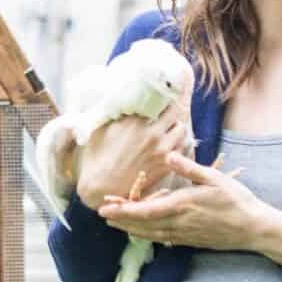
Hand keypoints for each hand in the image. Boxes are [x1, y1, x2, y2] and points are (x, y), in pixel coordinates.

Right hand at [75, 97, 192, 210]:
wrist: (102, 188)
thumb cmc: (97, 158)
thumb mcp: (100, 129)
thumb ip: (114, 113)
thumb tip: (121, 99)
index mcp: (135, 121)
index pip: (158, 99)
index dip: (162, 94)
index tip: (163, 92)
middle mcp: (152, 133)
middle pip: (174, 111)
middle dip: (171, 108)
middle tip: (168, 109)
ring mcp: (162, 149)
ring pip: (181, 129)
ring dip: (177, 125)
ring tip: (170, 127)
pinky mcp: (166, 164)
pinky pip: (183, 147)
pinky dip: (180, 142)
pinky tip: (172, 142)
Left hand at [99, 148, 281, 261]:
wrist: (254, 228)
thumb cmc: (236, 200)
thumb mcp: (214, 178)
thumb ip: (189, 167)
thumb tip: (168, 156)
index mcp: (182, 205)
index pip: (144, 211)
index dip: (122, 211)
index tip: (104, 209)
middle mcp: (179, 223)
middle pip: (142, 225)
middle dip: (121, 221)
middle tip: (103, 217)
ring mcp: (184, 234)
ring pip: (151, 234)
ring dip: (131, 229)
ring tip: (116, 225)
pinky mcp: (190, 240)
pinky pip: (163, 239)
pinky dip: (148, 235)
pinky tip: (143, 233)